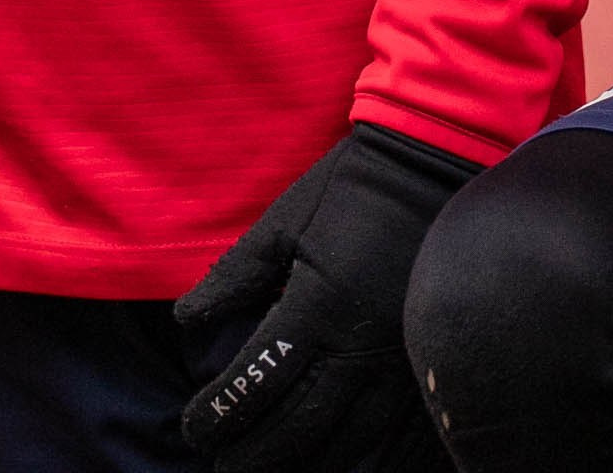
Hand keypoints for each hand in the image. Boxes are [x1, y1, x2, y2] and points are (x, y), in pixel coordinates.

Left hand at [176, 125, 473, 472]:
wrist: (427, 169)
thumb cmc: (347, 192)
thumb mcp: (280, 224)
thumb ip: (234, 277)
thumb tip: (185, 321)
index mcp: (317, 307)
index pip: (258, 380)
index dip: (222, 412)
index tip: (195, 428)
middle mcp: (359, 347)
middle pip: (299, 427)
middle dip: (254, 455)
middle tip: (221, 467)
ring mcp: (398, 365)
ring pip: (347, 444)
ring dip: (301, 465)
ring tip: (263, 471)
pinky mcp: (424, 368)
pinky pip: (392, 437)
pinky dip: (358, 459)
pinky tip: (331, 465)